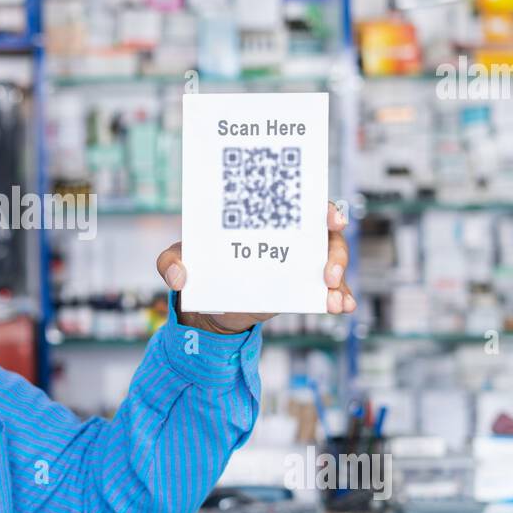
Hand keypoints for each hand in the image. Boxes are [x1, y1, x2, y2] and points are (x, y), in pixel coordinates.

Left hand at [157, 201, 355, 333]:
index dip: (322, 207)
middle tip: (328, 272)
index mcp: (265, 219)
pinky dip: (339, 299)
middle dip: (336, 251)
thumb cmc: (199, 265)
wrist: (207, 301)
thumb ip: (170, 262)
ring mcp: (300, 264)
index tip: (330, 217)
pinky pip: (329, 292)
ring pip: (332, 264)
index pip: (301, 204)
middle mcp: (289, 237)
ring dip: (340, 280)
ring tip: (333, 297)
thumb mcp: (178, 258)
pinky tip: (342, 307)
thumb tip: (179, 275)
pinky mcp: (302, 289)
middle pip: (327, 236)